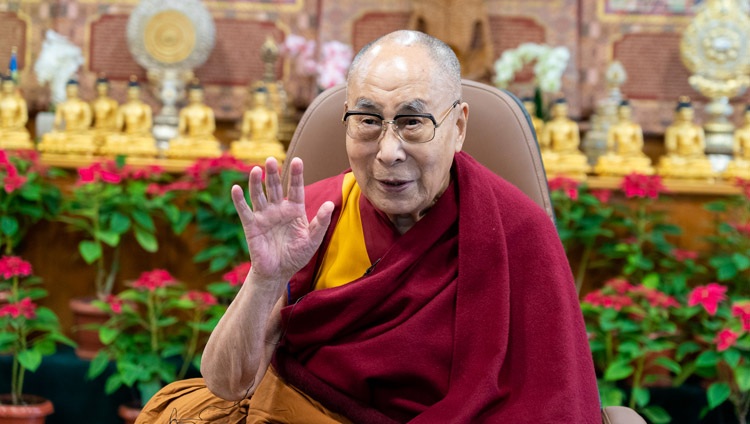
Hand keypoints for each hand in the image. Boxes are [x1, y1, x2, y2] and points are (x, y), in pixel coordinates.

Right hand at [232, 157, 333, 282]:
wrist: (279, 272)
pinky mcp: (251, 226)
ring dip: (257, 183)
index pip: (296, 188)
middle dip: (274, 174)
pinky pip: (244, 211)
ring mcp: (264, 216)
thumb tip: (330, 204)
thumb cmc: (297, 255)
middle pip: (275, 187)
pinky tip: (236, 189)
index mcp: (295, 210)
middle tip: (271, 159)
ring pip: (259, 195)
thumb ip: (321, 222)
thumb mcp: (312, 240)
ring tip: (257, 170)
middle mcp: (278, 209)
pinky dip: (239, 200)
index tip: (298, 160)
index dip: (297, 175)